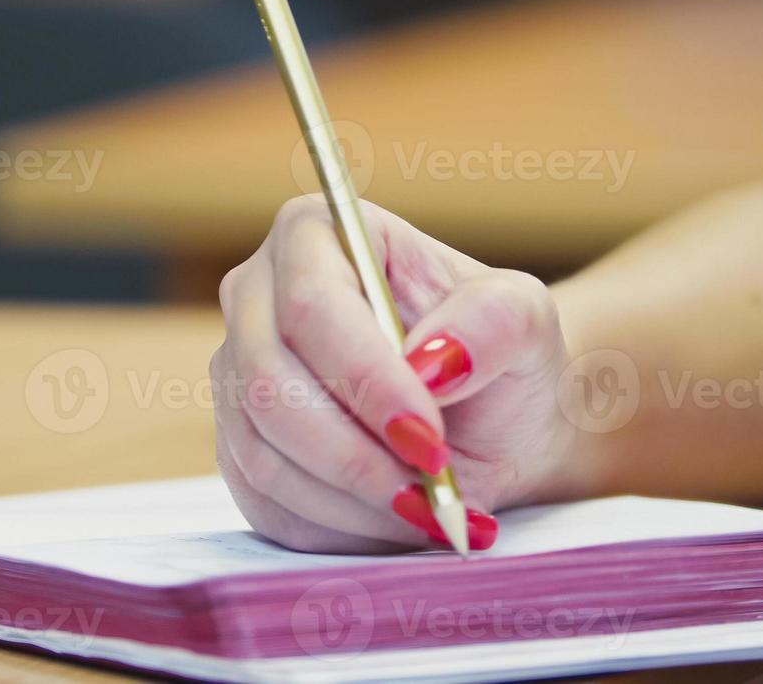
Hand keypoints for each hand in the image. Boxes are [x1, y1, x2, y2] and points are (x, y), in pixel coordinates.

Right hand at [211, 195, 574, 552]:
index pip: (312, 306)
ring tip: (430, 509)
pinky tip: (398, 519)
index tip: (428, 439)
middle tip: (432, 492)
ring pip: (263, 453)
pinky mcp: (239, 448)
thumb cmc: (500, 354)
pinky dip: (339, 527)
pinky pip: (266, 504)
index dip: (365, 380)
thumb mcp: (525, 319)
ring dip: (354, 499)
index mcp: (315, 234)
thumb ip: (492, 321)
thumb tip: (429, 361)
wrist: (492, 422)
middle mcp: (256, 296)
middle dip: (356, 455)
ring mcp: (237, 374)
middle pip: (268, 383)